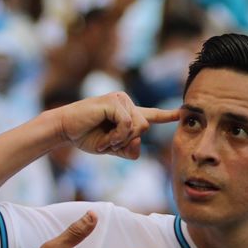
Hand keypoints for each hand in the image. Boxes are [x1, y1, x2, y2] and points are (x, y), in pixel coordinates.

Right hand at [51, 92, 182, 158]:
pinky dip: (116, 136)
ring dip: (121, 139)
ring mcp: (120, 99)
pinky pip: (127, 124)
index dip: (167, 115)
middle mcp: (126, 103)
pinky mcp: (114, 101)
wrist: (64, 130)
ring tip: (105, 139)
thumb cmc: (86, 136)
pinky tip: (104, 136)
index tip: (183, 113)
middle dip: (128, 141)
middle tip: (109, 143)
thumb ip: (129, 148)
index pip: (151, 115)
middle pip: (145, 128)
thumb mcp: (112, 147)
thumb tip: (138, 141)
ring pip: (138, 126)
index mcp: (127, 114)